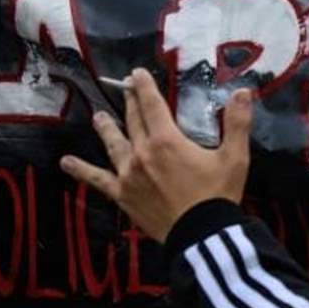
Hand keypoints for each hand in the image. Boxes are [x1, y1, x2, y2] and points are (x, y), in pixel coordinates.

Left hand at [59, 69, 254, 244]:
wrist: (200, 233)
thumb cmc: (218, 193)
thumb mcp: (235, 156)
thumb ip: (237, 122)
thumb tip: (243, 91)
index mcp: (167, 140)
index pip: (152, 105)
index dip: (144, 87)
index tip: (136, 73)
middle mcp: (142, 152)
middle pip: (133, 121)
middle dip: (130, 102)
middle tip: (125, 88)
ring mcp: (128, 174)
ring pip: (114, 144)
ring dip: (106, 128)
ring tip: (98, 116)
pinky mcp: (122, 194)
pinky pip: (98, 180)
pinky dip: (81, 170)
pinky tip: (65, 162)